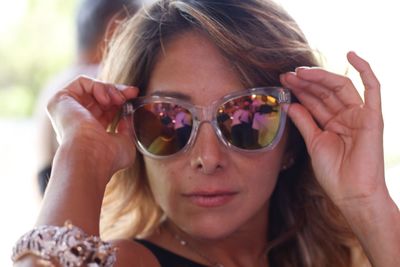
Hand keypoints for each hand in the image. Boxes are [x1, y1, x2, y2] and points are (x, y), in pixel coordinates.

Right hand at [47, 75, 137, 179]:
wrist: (90, 157)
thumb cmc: (108, 157)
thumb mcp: (126, 141)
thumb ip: (127, 127)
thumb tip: (128, 114)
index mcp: (91, 132)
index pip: (107, 109)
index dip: (122, 100)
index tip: (135, 95)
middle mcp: (77, 121)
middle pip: (100, 96)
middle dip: (119, 92)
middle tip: (132, 93)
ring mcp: (67, 110)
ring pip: (92, 88)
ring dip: (110, 90)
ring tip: (119, 100)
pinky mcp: (60, 100)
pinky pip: (81, 82)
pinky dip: (98, 86)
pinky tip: (106, 100)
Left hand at [280, 52, 385, 207]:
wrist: (352, 193)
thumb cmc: (333, 173)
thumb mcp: (314, 143)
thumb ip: (304, 121)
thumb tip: (290, 103)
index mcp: (331, 123)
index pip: (314, 100)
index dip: (299, 89)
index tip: (282, 81)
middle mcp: (345, 116)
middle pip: (325, 91)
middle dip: (305, 82)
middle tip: (287, 75)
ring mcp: (360, 115)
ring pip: (340, 87)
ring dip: (320, 77)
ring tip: (300, 71)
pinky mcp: (373, 117)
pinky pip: (373, 89)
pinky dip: (365, 70)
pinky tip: (351, 55)